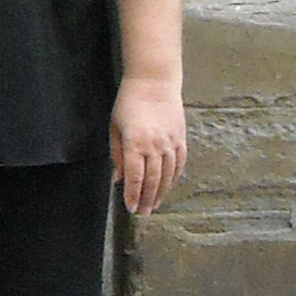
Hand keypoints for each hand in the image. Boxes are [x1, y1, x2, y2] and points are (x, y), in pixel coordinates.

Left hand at [110, 75, 186, 215]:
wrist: (154, 82)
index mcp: (135, 143)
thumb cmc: (129, 103)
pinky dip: (174, 179)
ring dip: (161, 193)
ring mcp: (170, 143)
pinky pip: (179, 164)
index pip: (134, 177)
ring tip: (155, 205)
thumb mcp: (115, 127)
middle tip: (143, 213)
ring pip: (167, 176)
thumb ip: (116, 154)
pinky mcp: (180, 139)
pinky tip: (168, 187)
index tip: (131, 207)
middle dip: (147, 199)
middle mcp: (154, 146)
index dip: (133, 195)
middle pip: (152, 181)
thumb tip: (118, 178)